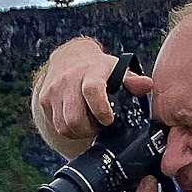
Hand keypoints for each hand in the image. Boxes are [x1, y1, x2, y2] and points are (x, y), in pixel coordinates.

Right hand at [33, 39, 153, 156]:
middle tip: (99, 126)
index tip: (108, 120)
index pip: (92, 91)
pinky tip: (78, 120)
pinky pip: (56, 126)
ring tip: (89, 124)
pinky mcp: (44, 100)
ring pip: (64, 127)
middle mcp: (68, 80)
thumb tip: (147, 85)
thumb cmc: (100, 70)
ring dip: (79, 132)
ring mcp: (53, 91)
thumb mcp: (118, 71)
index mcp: (90, 72)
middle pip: (74, 119)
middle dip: (89, 130)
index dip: (101, 110)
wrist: (69, 59)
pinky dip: (68, 129)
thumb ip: (133, 81)